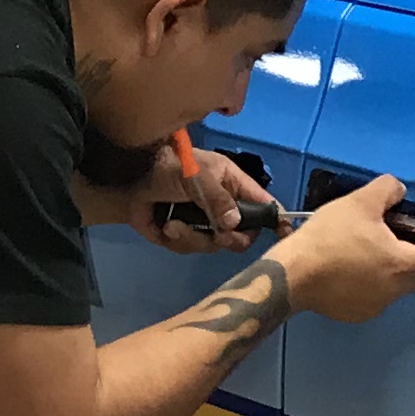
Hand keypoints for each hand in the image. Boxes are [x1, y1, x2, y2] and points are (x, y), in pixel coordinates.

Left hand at [130, 138, 272, 252]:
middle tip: (218, 234)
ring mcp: (204, 222)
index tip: (285, 233)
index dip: (275, 218)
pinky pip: (190, 249)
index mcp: (233, 185)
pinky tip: (166, 226)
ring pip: (214, 245)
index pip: (262, 204)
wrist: (129, 179)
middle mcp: (223, 206)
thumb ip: (217, 198)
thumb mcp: (196, 176)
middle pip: (242, 235)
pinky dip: (178, 239)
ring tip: (175, 224)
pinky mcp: (184, 236)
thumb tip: (234, 224)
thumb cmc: (169, 166)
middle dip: (228, 238)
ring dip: (193, 238)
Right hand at [268, 173, 414, 323]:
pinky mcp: (354, 315)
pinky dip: (365, 286)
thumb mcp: (360, 201)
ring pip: (394, 289)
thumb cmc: (331, 237)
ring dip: (387, 273)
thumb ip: (387, 190)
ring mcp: (375, 307)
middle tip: (386, 239)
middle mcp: (395, 291)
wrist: (293, 273)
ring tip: (359, 252)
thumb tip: (399, 191)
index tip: (412, 234)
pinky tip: (343, 271)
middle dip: (411, 259)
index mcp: (403, 265)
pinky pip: (371, 299)